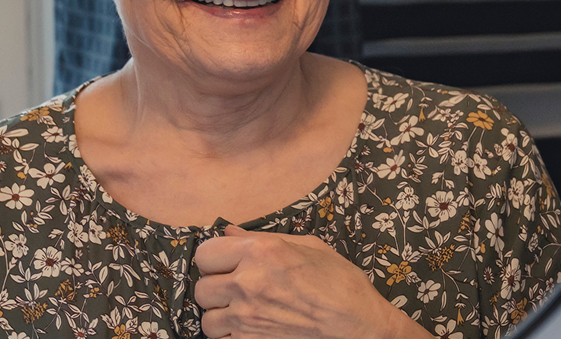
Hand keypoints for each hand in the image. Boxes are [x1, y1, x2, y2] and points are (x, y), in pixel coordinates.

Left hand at [194, 226, 431, 338]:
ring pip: (207, 319)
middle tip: (237, 288)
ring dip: (221, 315)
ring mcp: (247, 318)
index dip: (215, 258)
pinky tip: (249, 327)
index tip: (226, 263)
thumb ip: (263, 238)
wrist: (358, 325)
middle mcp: (248, 283)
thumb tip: (230, 231)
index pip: (205, 254)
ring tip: (243, 311)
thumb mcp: (308, 247)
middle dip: (217, 287)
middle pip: (202, 288)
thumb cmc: (340, 283)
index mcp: (260, 252)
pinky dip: (230, 335)